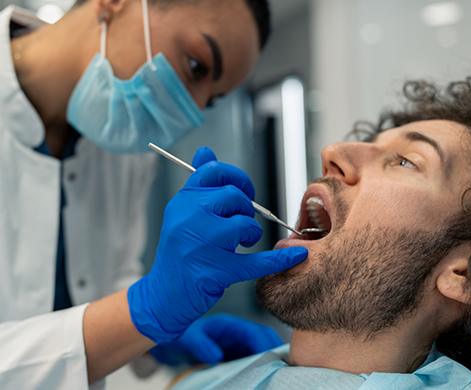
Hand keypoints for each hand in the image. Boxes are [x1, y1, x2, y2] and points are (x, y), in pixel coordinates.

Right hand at [128, 147, 307, 343]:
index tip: (244, 191)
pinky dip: (279, 259)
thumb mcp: (182, 212)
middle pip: (233, 196)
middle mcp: (187, 217)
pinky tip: (296, 256)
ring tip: (242, 242)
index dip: (237, 178)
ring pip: (244, 224)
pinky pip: (256, 261)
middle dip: (245, 208)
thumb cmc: (179, 251)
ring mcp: (200, 244)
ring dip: (250, 232)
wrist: (164, 294)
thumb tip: (205, 151)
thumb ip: (198, 183)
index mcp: (182, 200)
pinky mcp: (214, 271)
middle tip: (241, 223)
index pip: (214, 171)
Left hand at [150, 314, 282, 365]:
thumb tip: (216, 356)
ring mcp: (241, 345)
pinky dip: (260, 368)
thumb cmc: (183, 338)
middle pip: (266, 340)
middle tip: (280, 372)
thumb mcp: (188, 340)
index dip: (266, 346)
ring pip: (264, 351)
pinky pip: (255, 361)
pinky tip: (260, 379)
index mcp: (230, 325)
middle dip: (275, 354)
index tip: (272, 362)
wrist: (177, 344)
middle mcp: (239, 334)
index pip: (255, 333)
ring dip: (270, 362)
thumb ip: (200, 345)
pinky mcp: (239, 356)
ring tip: (273, 377)